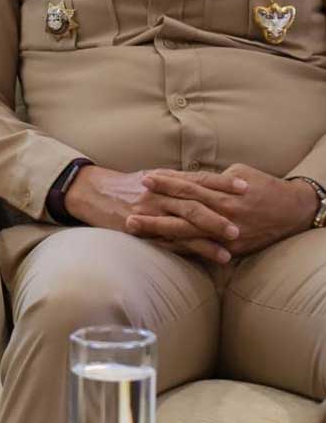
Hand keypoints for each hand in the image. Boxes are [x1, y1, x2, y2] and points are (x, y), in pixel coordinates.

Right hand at [65, 164, 241, 262]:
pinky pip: (169, 241)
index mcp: (163, 178)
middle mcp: (157, 194)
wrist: (90, 192)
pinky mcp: (140, 231)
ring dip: (209, 234)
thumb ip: (177, 182)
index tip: (246, 187)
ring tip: (233, 244)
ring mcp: (148, 213)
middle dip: (219, 213)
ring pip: (184, 223)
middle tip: (243, 221)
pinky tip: (210, 256)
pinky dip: (191, 249)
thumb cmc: (125, 186)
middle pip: (193, 202)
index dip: (222, 183)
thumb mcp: (151, 177)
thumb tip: (208, 185)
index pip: (197, 179)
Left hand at [127, 164, 317, 257]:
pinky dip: (180, 248)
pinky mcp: (231, 248)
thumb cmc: (263, 187)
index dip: (167, 182)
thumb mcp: (238, 173)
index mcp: (224, 192)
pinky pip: (201, 249)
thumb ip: (211, 178)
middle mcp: (223, 212)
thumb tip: (185, 178)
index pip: (190, 185)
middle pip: (183, 211)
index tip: (146, 178)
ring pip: (187, 232)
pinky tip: (159, 246)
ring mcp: (225, 233)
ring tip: (135, 229)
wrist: (293, 211)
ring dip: (159, 231)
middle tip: (129, 210)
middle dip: (156, 210)